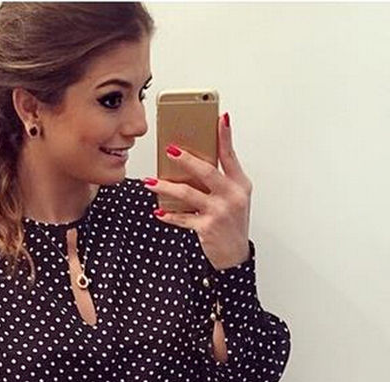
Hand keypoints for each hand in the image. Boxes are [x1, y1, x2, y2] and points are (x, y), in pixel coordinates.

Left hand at [143, 112, 252, 271]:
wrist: (235, 254)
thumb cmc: (232, 222)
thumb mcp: (234, 198)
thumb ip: (221, 179)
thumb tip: (196, 160)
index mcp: (239, 184)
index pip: (230, 156)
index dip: (225, 137)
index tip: (219, 118)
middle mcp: (231, 196)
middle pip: (207, 171)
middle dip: (187, 160)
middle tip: (170, 150)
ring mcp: (219, 212)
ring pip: (188, 194)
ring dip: (166, 187)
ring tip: (150, 182)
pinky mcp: (207, 228)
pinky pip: (182, 218)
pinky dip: (168, 215)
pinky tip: (158, 210)